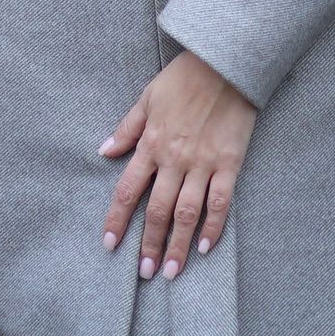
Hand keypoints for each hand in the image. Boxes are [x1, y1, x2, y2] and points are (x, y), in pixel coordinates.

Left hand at [100, 50, 256, 280]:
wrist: (225, 63)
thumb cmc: (184, 78)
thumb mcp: (147, 97)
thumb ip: (127, 128)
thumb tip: (104, 151)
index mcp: (151, 143)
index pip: (127, 189)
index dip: (117, 219)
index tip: (110, 244)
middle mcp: (174, 158)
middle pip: (157, 210)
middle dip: (148, 244)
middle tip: (144, 271)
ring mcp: (203, 163)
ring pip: (186, 213)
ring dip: (177, 245)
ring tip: (171, 272)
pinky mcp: (229, 163)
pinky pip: (220, 202)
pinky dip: (213, 227)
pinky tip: (204, 247)